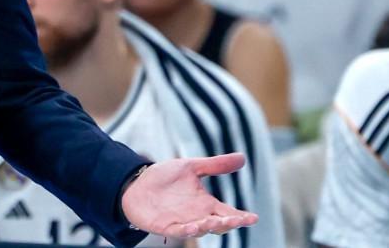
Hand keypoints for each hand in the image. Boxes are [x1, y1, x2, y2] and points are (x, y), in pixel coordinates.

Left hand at [120, 154, 258, 238]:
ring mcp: (182, 222)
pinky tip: (193, 227)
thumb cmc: (164, 177)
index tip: (253, 217)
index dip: (241, 217)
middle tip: (239, 220)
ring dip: (209, 227)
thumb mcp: (190, 167)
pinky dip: (187, 231)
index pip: (228, 212)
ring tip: (217, 221)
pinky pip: (179, 231)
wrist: (135, 183)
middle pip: (219, 225)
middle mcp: (197, 215)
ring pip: (201, 230)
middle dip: (229, 223)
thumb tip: (243, 157)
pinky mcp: (165, 226)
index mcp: (206, 203)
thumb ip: (215, 165)